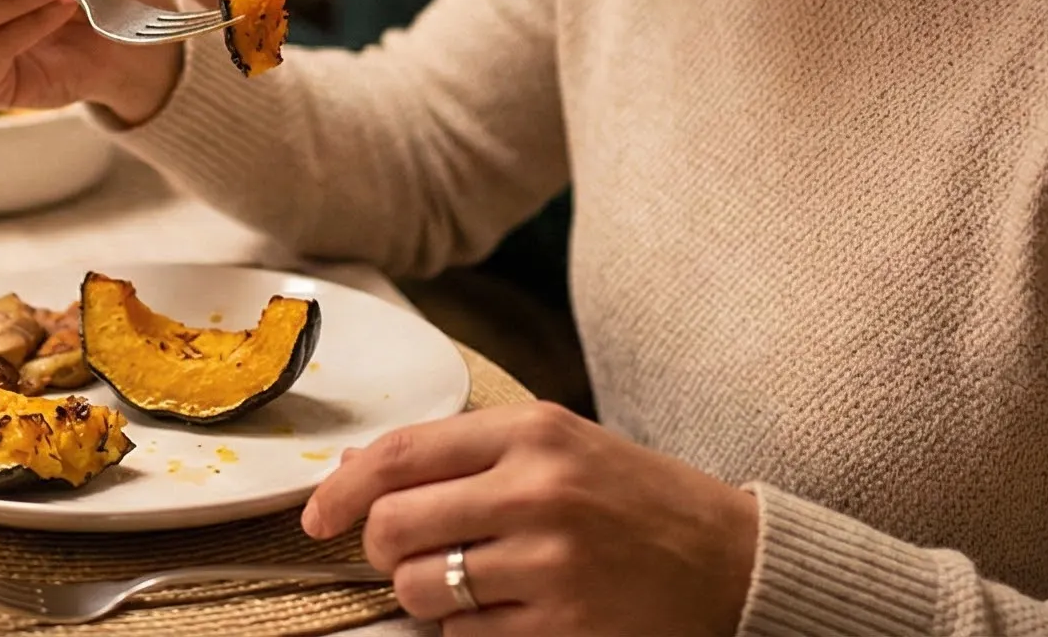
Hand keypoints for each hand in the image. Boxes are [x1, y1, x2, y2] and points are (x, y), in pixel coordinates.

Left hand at [303, 402, 760, 634]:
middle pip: (395, 526)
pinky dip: (468, 628)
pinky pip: (466, 634)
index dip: (342, 489)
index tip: (318, 515)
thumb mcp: (559, 444)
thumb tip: (360, 476)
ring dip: (423, 594)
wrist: (729, 559)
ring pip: (422, 588)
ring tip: (462, 583)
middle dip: (380, 550)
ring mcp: (550, 562)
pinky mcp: (563, 624)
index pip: (401, 454)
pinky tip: (506, 609)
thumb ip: (469, 452)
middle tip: (400, 556)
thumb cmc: (635, 499)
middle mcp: (537, 490)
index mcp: (533, 431)